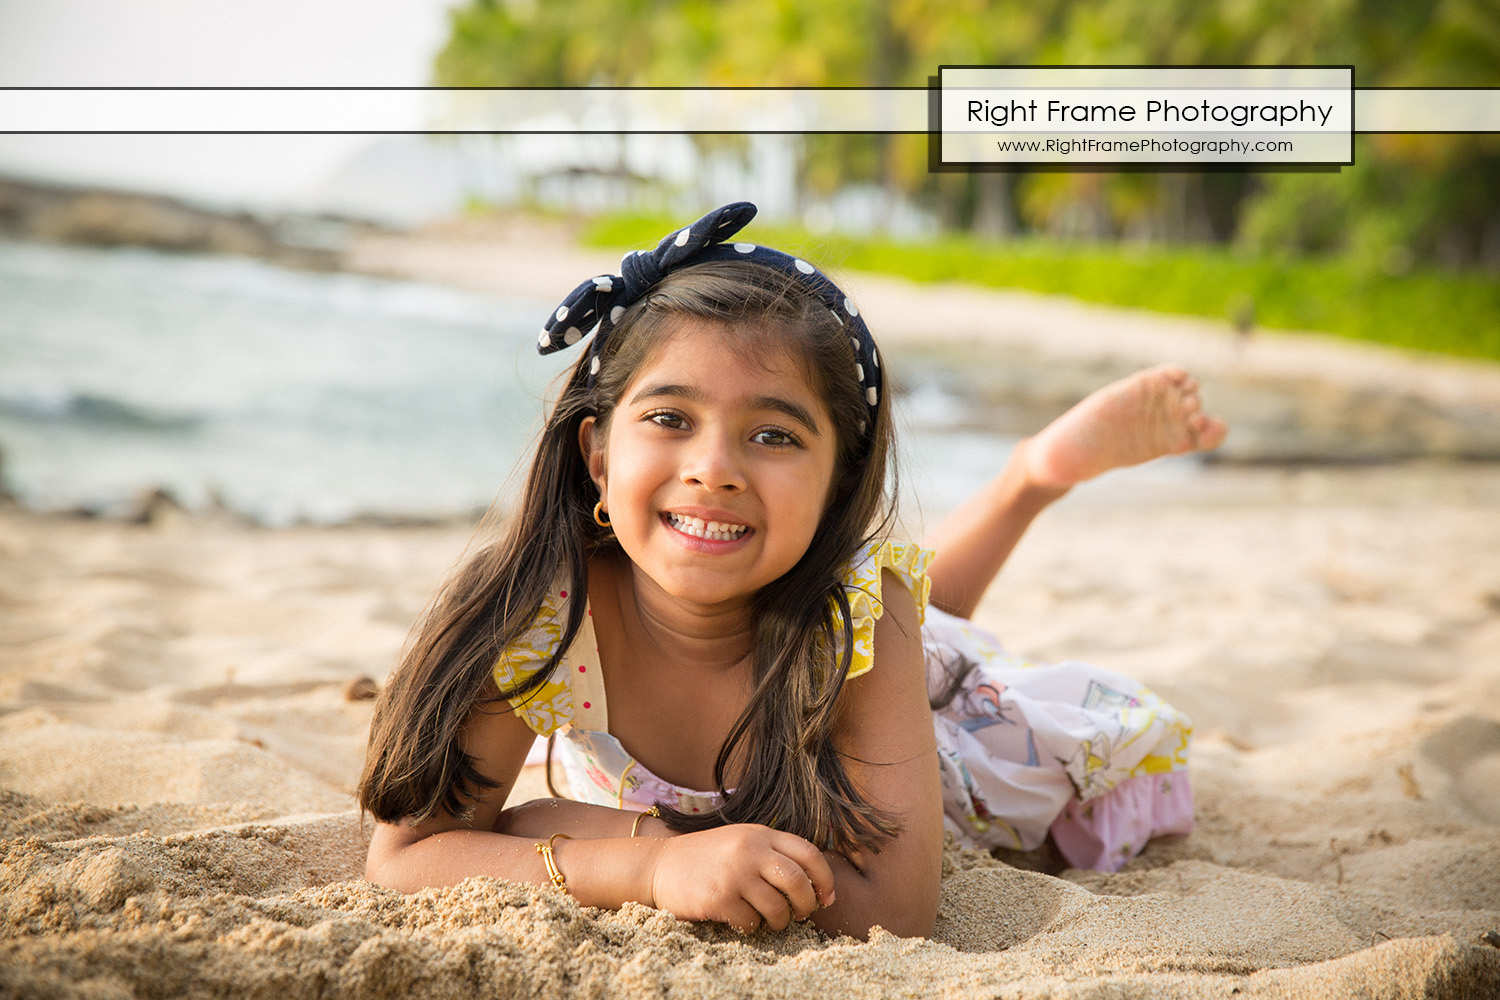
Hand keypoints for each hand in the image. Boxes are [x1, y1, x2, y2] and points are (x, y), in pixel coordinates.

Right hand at [647, 824, 835, 932]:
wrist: (660, 865)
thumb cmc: (707, 857)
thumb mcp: (742, 840)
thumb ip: (773, 853)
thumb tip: (814, 883)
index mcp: (761, 834)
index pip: (809, 853)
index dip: (825, 879)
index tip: (826, 897)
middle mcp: (749, 850)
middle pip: (799, 881)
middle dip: (806, 903)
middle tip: (800, 913)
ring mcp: (734, 874)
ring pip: (778, 907)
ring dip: (780, 920)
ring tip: (771, 920)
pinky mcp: (718, 898)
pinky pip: (751, 922)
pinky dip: (753, 926)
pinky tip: (743, 920)